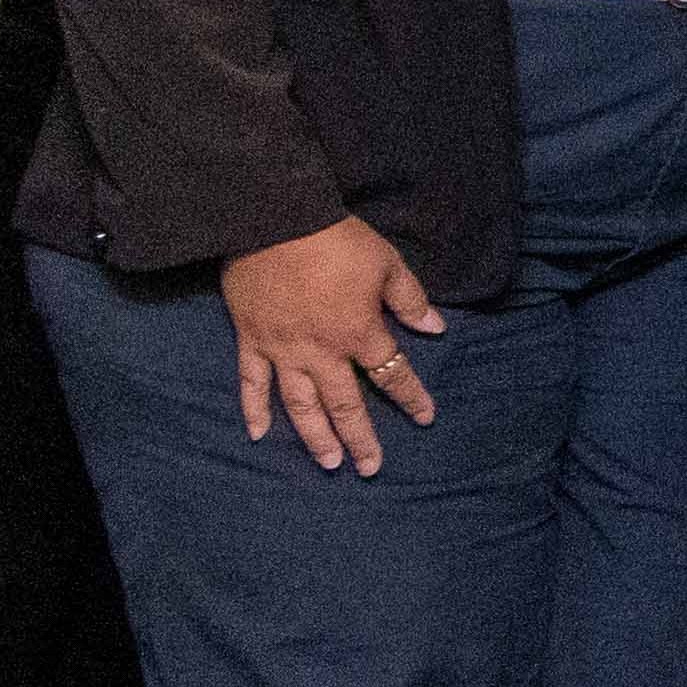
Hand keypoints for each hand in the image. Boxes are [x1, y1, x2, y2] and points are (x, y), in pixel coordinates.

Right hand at [217, 214, 449, 472]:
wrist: (273, 218)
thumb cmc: (335, 239)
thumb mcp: (387, 263)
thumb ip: (410, 300)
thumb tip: (436, 329)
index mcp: (359, 332)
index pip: (392, 373)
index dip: (411, 397)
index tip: (426, 417)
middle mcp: (322, 351)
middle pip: (345, 404)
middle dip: (361, 438)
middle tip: (370, 468)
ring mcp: (283, 349)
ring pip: (300, 404)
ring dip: (315, 436)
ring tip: (328, 463)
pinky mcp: (251, 340)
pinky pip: (251, 382)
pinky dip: (253, 409)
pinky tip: (258, 435)